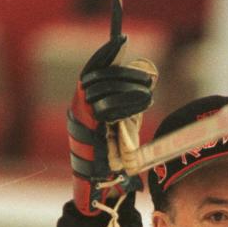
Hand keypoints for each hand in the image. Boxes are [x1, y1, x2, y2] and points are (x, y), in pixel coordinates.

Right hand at [67, 0, 155, 216]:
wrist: (99, 186)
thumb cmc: (112, 160)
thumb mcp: (120, 126)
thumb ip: (126, 106)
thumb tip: (146, 84)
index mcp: (86, 104)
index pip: (93, 70)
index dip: (105, 54)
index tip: (121, 40)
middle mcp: (79, 107)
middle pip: (100, 77)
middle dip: (124, 74)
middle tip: (148, 79)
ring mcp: (81, 117)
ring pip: (104, 91)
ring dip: (128, 89)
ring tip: (148, 95)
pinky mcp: (87, 129)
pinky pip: (104, 107)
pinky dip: (123, 100)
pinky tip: (142, 100)